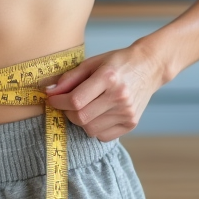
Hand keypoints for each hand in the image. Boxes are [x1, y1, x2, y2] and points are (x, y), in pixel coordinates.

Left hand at [45, 47, 160, 141]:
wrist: (149, 67)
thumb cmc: (118, 62)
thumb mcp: (92, 63)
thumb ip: (69, 78)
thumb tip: (49, 92)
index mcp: (108, 77)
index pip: (75, 100)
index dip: (58, 102)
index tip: (52, 99)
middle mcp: (119, 97)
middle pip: (81, 117)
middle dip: (67, 112)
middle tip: (67, 103)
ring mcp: (127, 112)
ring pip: (90, 129)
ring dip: (80, 120)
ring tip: (84, 107)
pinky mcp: (131, 123)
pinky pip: (103, 136)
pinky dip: (94, 128)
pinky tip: (97, 114)